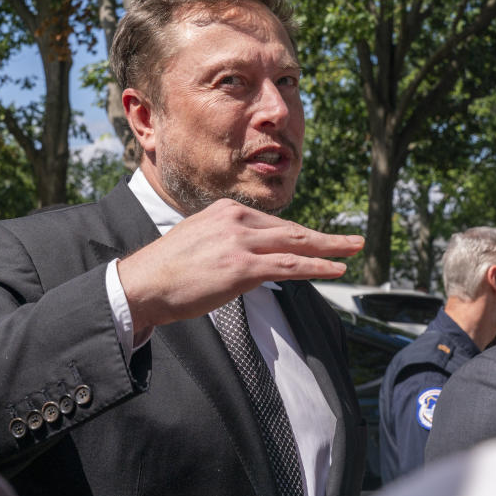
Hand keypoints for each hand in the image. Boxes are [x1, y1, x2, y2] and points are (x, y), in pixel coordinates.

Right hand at [117, 198, 363, 332]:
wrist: (142, 284)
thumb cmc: (166, 270)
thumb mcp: (199, 242)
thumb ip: (226, 243)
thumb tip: (248, 259)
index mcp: (225, 211)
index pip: (273, 225)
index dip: (301, 236)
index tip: (319, 243)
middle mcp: (235, 220)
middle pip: (291, 229)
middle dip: (326, 237)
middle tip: (353, 242)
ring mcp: (240, 242)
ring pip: (296, 244)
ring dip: (330, 249)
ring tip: (353, 252)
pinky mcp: (241, 267)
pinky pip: (289, 266)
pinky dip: (316, 266)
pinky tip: (334, 269)